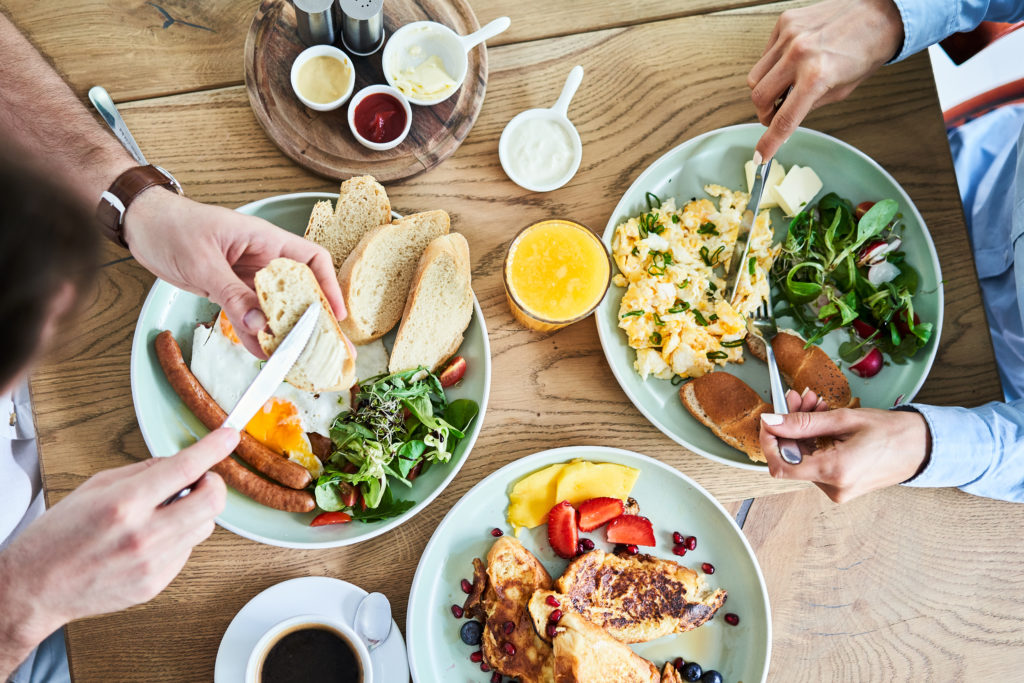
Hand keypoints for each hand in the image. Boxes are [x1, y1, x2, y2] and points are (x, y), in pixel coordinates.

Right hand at [0, 429, 235, 671]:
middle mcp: (143, 535)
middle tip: (198, 480)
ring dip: (195, 512)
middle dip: (212, 483)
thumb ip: (143, 471)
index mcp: (124, 504)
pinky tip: (150, 539)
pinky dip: (177, 538)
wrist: (35, 588)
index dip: (213, 448)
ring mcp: (153, 563)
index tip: (229, 437)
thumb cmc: (57, 536)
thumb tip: (179, 461)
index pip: (184, 468)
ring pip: (205, 526)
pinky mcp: (156, 583)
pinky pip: (187, 551)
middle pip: (212, 501)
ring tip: (164, 512)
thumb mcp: (95, 487)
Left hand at [123, 190, 344, 357]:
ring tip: (298, 359)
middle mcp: (262, 259)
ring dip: (284, 333)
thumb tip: (260, 323)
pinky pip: (249, 315)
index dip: (329, 286)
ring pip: (274, 308)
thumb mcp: (203, 261)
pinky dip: (255, 334)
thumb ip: (233, 294)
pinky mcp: (229, 290)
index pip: (312, 260)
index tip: (337, 315)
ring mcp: (246, 277)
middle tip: (329, 349)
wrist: (141, 224)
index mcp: (265, 240)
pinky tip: (262, 352)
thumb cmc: (172, 226)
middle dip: (313, 320)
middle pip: (298, 291)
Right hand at [747, 0, 904, 159]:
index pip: (784, 119)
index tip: (761, 155)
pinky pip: (765, 54)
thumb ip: (810, 105)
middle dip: (764, 112)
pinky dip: (772, 65)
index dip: (770, 142)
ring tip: (783, 87)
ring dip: (765, 89)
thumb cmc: (867, 49)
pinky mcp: (785, 22)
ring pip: (755, 77)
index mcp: (817, 76)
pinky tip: (789, 63)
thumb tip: (786, 116)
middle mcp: (799, 54)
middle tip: (775, 114)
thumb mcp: (842, 90)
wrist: (879, 12)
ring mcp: (789, 36)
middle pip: (759, 97)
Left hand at [759, 391, 929, 502]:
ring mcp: (837, 490)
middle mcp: (834, 487)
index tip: (769, 420)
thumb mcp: (844, 419)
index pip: (780, 466)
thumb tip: (772, 422)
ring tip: (816, 404)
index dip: (768, 442)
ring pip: (803, 458)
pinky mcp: (840, 487)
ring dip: (803, 430)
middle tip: (799, 398)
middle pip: (792, 458)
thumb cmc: (893, 433)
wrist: (923, 448)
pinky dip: (814, 440)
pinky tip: (822, 420)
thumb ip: (803, 422)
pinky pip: (816, 462)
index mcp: (835, 472)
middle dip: (790, 426)